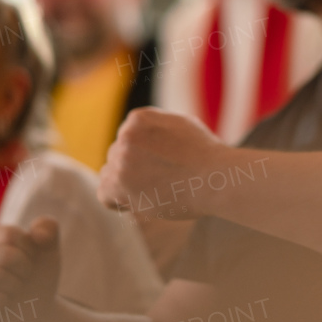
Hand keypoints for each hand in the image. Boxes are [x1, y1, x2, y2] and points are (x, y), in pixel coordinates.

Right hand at [0, 217, 60, 321]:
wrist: (36, 314)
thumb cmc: (37, 278)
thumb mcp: (49, 250)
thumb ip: (49, 228)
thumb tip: (36, 233)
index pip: (8, 234)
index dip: (29, 249)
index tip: (32, 261)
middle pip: (1, 253)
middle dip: (24, 268)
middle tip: (24, 278)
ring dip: (14, 285)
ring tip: (14, 291)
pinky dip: (2, 299)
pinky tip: (3, 303)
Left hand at [99, 107, 226, 219]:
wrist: (216, 178)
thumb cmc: (206, 156)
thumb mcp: (181, 125)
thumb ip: (155, 127)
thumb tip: (136, 134)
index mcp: (139, 119)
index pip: (127, 139)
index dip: (142, 154)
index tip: (160, 164)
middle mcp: (126, 135)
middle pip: (118, 157)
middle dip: (135, 169)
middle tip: (162, 180)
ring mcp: (121, 159)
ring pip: (110, 175)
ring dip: (127, 185)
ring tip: (155, 191)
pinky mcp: (118, 183)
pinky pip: (104, 194)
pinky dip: (118, 202)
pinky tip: (139, 202)